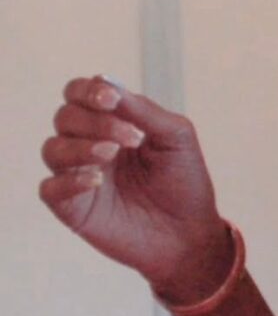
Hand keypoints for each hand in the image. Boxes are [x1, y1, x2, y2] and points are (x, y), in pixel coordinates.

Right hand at [38, 75, 228, 296]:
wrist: (190, 233)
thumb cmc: (185, 182)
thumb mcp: (175, 137)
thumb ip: (144, 111)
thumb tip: (109, 82)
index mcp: (113, 123)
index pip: (81, 94)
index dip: (89, 91)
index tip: (111, 99)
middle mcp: (90, 145)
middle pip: (66, 117)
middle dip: (95, 121)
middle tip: (131, 138)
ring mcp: (79, 176)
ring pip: (52, 149)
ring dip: (80, 146)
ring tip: (112, 154)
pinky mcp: (74, 208)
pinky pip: (50, 189)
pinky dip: (68, 180)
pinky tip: (97, 180)